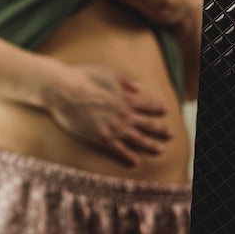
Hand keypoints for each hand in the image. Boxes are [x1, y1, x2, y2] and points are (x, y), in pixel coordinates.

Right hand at [44, 63, 171, 166]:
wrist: (62, 90)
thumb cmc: (81, 77)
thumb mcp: (106, 72)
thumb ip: (125, 81)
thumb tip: (139, 87)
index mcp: (125, 97)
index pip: (147, 104)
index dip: (157, 108)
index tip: (165, 110)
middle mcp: (123, 114)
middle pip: (147, 124)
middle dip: (160, 129)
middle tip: (171, 134)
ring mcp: (113, 127)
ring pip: (138, 139)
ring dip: (151, 145)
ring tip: (160, 150)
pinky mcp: (101, 137)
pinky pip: (119, 149)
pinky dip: (129, 156)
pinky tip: (136, 161)